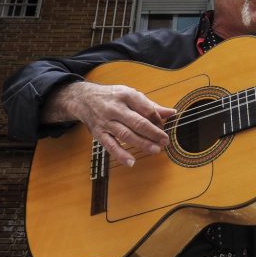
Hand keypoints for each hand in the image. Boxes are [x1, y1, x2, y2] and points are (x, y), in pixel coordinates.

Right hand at [53, 82, 174, 166]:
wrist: (84, 98)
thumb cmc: (113, 97)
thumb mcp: (131, 94)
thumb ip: (151, 105)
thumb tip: (172, 113)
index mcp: (126, 95)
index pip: (146, 109)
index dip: (157, 119)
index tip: (165, 127)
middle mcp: (115, 108)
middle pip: (137, 122)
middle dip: (153, 133)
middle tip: (165, 141)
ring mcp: (106, 122)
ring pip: (126, 135)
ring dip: (142, 144)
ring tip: (155, 150)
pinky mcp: (98, 133)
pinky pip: (110, 146)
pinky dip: (120, 155)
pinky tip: (131, 162)